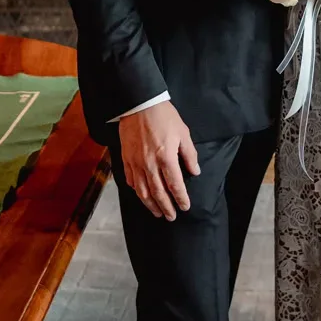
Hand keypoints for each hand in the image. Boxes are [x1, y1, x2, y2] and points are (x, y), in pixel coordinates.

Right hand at [120, 103, 200, 218]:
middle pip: (158, 193)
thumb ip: (189, 154)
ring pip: (143, 191)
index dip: (180, 198)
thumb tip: (195, 171)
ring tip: (157, 213)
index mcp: (166, 158)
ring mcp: (136, 163)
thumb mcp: (183, 132)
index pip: (175, 185)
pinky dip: (137, 191)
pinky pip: (130, 180)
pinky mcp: (126, 159)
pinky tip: (142, 195)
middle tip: (171, 217)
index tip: (185, 207)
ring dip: (150, 205)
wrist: (138, 104)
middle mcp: (150, 164)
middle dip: (166, 207)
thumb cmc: (163, 116)